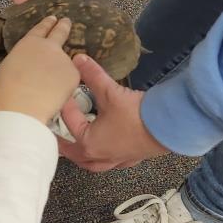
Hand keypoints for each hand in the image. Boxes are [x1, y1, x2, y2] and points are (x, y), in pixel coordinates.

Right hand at [0, 15, 80, 123]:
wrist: (21, 108)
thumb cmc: (7, 91)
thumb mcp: (10, 66)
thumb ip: (24, 58)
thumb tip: (31, 61)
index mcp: (29, 43)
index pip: (41, 28)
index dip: (48, 23)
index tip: (53, 18)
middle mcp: (49, 46)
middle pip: (60, 32)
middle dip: (64, 26)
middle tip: (67, 21)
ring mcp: (64, 59)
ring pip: (65, 62)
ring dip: (62, 67)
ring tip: (52, 84)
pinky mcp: (74, 74)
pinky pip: (71, 79)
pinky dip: (65, 85)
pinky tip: (55, 94)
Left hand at [58, 54, 169, 170]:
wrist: (170, 127)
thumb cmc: (137, 114)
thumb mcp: (111, 93)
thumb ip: (93, 76)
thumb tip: (78, 59)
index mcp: (88, 143)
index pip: (70, 121)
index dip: (65, 105)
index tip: (62, 95)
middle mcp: (99, 156)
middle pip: (73, 154)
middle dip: (62, 144)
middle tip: (52, 134)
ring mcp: (116, 161)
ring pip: (91, 163)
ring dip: (81, 155)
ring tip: (75, 147)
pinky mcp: (130, 159)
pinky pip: (110, 163)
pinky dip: (102, 158)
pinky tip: (104, 152)